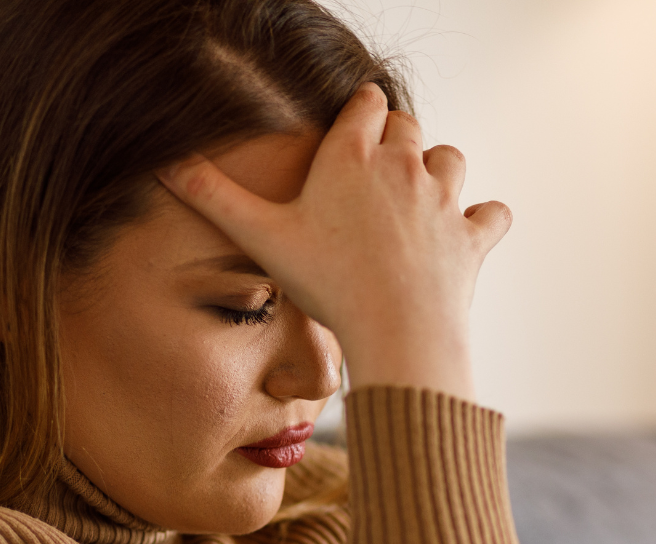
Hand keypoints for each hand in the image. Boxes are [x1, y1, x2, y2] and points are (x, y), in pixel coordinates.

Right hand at [157, 84, 511, 400]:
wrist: (394, 328)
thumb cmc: (329, 284)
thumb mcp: (263, 239)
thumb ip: (215, 198)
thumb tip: (163, 164)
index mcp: (353, 155)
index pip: (365, 104)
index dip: (360, 114)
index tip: (354, 132)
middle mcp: (404, 164)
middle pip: (407, 127)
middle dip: (394, 142)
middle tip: (375, 177)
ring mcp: (444, 199)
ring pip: (450, 159)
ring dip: (436, 172)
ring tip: (415, 202)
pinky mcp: (472, 237)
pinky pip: (492, 214)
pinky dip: (483, 221)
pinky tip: (468, 232)